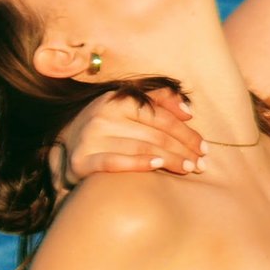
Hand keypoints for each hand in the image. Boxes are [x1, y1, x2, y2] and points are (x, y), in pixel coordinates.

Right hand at [57, 86, 204, 184]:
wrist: (65, 149)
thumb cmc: (108, 128)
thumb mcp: (129, 108)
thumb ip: (159, 101)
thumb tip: (188, 111)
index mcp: (118, 101)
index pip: (161, 117)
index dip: (187, 132)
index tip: (204, 147)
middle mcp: (103, 116)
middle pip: (155, 135)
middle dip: (184, 150)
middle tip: (202, 164)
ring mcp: (91, 138)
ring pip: (141, 148)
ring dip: (171, 160)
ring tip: (189, 169)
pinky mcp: (81, 160)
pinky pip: (115, 162)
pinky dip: (139, 163)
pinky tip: (158, 167)